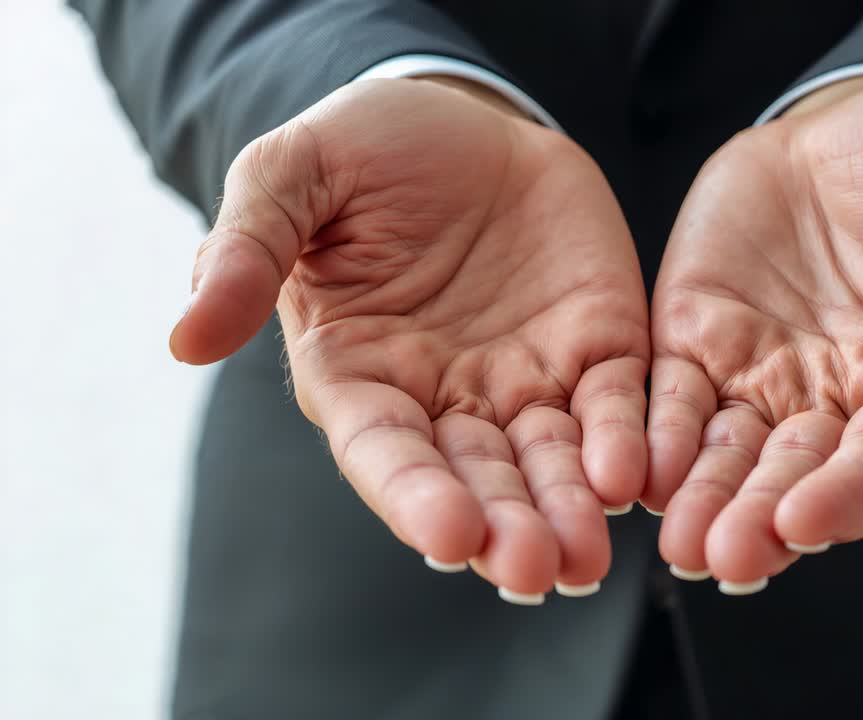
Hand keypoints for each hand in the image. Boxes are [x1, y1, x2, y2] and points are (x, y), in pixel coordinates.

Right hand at [170, 78, 649, 601]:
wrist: (465, 116)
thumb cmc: (365, 150)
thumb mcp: (293, 175)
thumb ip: (247, 249)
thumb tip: (184, 339)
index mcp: (362, 373)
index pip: (385, 451)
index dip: (414, 495)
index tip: (447, 536)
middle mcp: (446, 396)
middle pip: (477, 478)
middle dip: (505, 526)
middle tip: (536, 571)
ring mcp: (526, 378)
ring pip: (551, 460)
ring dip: (569, 509)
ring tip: (588, 559)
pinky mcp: (596, 345)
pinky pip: (618, 402)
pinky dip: (628, 440)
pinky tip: (639, 475)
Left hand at [644, 77, 862, 589]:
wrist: (845, 123)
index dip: (855, 492)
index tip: (811, 521)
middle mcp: (842, 398)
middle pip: (802, 475)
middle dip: (765, 518)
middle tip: (728, 555)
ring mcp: (766, 377)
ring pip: (732, 456)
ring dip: (705, 501)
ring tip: (679, 544)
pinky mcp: (702, 345)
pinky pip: (672, 401)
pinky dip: (653, 438)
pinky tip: (631, 474)